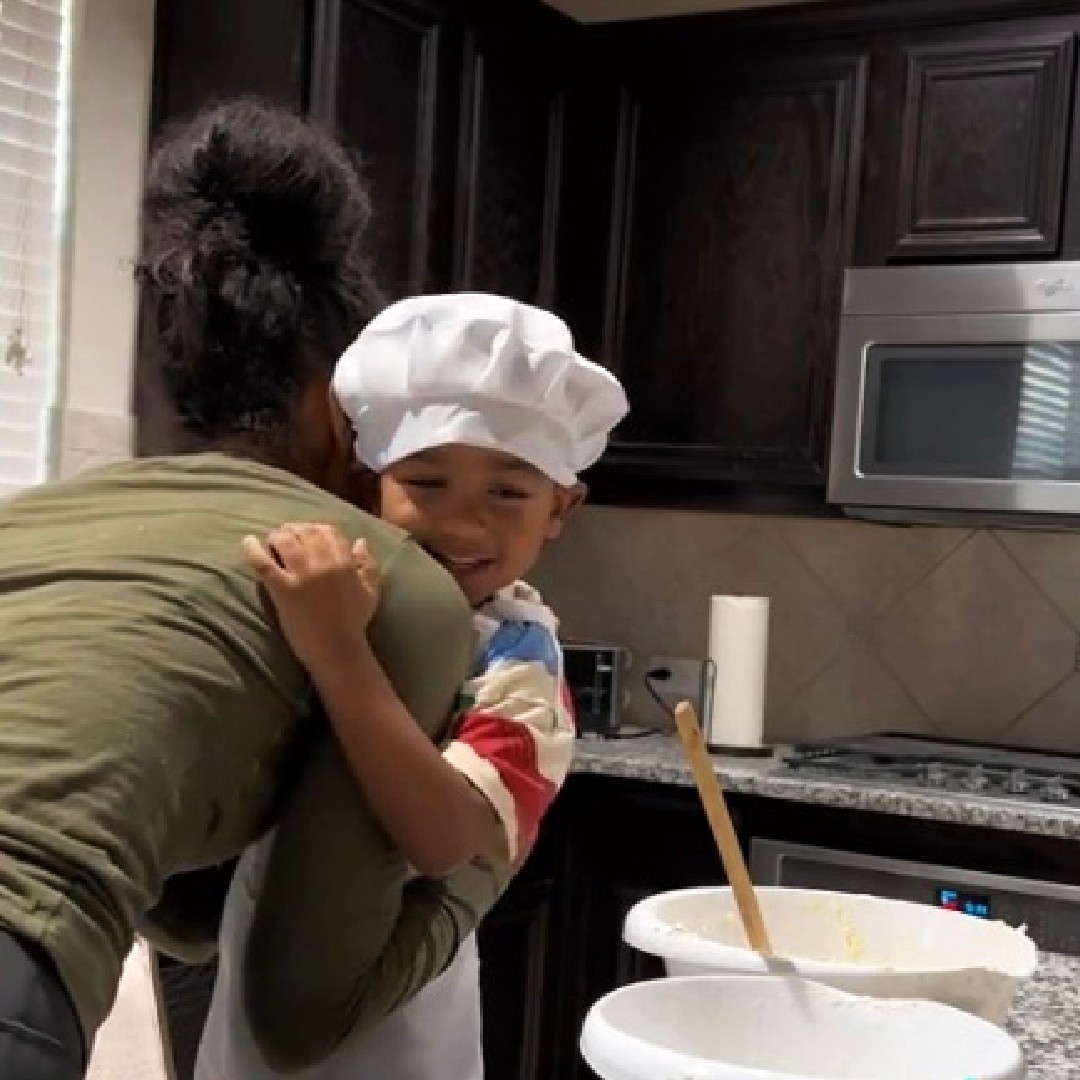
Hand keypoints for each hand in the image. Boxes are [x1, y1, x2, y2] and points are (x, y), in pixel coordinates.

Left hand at [242, 522, 379, 678]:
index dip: (315, 528)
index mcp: (345, 562)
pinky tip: (248, 541)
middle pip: (305, 532)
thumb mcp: (370, 591)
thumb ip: (368, 564)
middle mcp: (323, 563)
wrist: (337, 649)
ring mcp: (302, 576)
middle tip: (286, 535)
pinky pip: (264, 563)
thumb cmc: (355, 622)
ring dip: (277, 536)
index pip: (328, 531)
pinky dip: (253, 550)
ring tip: (272, 540)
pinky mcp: (283, 590)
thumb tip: (360, 541)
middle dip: (294, 529)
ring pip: (285, 541)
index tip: (307, 533)